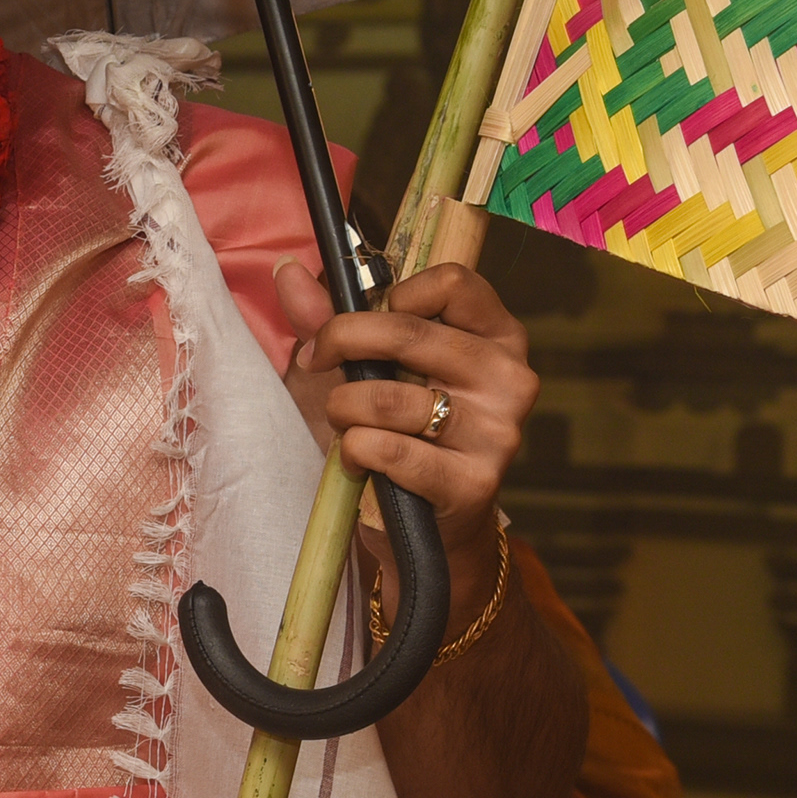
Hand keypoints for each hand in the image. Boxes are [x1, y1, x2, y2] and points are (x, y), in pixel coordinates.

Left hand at [277, 259, 535, 559]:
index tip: (359, 322)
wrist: (426, 527)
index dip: (391, 296)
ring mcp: (498, 432)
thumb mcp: (363, 367)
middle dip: (343, 343)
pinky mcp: (473, 482)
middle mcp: (510, 378)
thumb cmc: (396, 431)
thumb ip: (327, 318)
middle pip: (410, 332)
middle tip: (317, 362)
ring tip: (345, 422)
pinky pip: (387, 449)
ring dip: (345, 408)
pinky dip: (355, 451)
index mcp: (497, 336)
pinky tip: (359, 461)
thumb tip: (286, 270)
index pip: (455, 283)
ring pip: (389, 398)